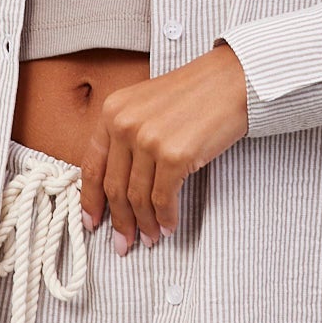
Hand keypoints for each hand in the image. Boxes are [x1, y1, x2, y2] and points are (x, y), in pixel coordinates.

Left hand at [79, 41, 248, 250]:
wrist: (231, 80)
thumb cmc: (194, 94)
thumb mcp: (146, 106)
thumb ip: (127, 137)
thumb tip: (118, 185)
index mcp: (113, 111)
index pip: (92, 164)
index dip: (90, 199)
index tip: (92, 222)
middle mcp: (124, 124)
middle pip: (114, 186)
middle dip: (118, 221)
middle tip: (123, 243)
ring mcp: (148, 140)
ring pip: (138, 197)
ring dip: (144, 224)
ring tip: (151, 237)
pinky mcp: (174, 155)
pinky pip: (163, 198)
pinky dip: (166, 217)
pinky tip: (169, 226)